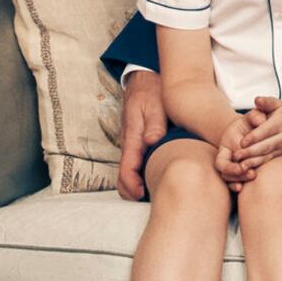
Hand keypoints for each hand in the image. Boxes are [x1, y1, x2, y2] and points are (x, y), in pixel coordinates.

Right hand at [115, 70, 168, 201]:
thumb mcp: (155, 104)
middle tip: (153, 201)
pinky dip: (141, 176)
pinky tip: (157, 179)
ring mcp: (133, 145)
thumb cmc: (150, 91)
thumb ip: (155, 124)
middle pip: (124, 177)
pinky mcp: (138, 144)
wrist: (145, 79)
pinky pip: (136, 165)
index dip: (132, 186)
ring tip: (157, 194)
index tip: (142, 195)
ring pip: (130, 172)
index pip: (126, 169)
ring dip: (137, 186)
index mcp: (132, 138)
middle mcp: (130, 145)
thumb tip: (152, 141)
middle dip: (133, 192)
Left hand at [224, 98, 281, 176]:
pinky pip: (268, 161)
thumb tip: (257, 100)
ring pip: (266, 156)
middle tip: (235, 156)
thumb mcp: (276, 103)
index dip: (253, 137)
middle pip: (265, 146)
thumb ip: (265, 102)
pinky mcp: (281, 154)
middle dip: (249, 152)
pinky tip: (246, 169)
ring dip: (252, 162)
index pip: (265, 131)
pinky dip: (257, 165)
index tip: (241, 142)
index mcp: (281, 123)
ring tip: (239, 166)